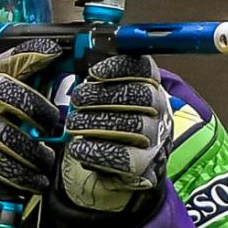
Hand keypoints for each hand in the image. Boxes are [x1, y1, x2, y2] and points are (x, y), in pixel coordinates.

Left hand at [58, 54, 172, 212]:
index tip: (93, 72)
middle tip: (79, 98)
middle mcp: (158, 111)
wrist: (120, 169)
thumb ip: (95, 78)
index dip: (119, 67)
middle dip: (104, 95)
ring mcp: (155, 139)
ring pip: (133, 124)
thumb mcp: (105, 97)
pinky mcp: (144, 165)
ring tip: (74, 124)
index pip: (144, 68)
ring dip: (97, 122)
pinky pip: (125, 156)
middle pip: (141, 95)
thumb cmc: (109, 125)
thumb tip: (69, 58)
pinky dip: (97, 151)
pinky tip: (78, 148)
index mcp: (150, 86)